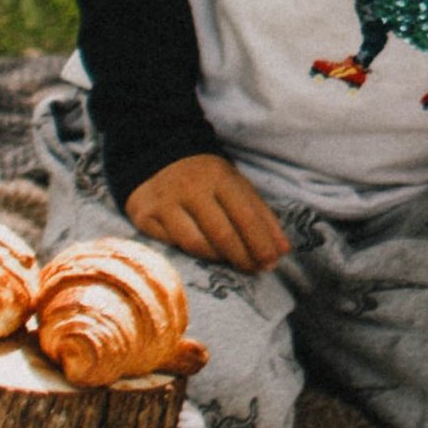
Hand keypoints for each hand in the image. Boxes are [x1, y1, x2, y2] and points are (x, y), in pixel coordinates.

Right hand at [124, 151, 288, 268]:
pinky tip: (202, 255)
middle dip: (243, 257)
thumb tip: (283, 250)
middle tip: (254, 270)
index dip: (261, 243)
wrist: (156, 158)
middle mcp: (191, 188)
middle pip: (222, 234)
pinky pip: (171, 245)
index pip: (246, 216)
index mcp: (219, 177)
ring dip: (218, 259)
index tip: (272, 262)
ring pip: (196, 244)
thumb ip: (261, 215)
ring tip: (230, 262)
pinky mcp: (143, 216)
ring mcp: (165, 202)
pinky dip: (190, 255)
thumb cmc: (205, 178)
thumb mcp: (235, 185)